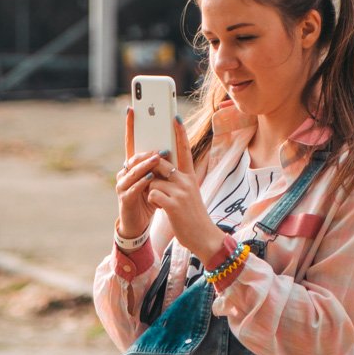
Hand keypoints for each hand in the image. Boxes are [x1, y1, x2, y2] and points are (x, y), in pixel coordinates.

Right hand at [115, 108, 161, 238]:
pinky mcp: (125, 199)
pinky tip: (151, 178)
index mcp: (133, 166)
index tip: (132, 109)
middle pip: (134, 156)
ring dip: (146, 164)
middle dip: (147, 150)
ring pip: (133, 171)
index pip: (131, 142)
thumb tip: (171, 146)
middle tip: (162, 146)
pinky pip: (133, 188)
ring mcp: (123, 186)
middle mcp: (125, 172)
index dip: (131, 126)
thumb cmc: (149, 199)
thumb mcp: (157, 180)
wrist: (139, 224)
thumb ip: (160, 166)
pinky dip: (142, 183)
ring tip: (158, 159)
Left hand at [145, 117, 224, 266]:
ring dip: (151, 191)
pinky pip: (152, 193)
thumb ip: (176, 180)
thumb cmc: (191, 215)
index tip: (174, 117)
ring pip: (152, 180)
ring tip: (162, 203)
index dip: (179, 133)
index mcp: (189, 176)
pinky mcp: (173, 204)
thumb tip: (159, 167)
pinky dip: (152, 201)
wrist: (204, 237)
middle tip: (149, 181)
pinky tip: (162, 209)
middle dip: (149, 170)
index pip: (184, 149)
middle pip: (160, 163)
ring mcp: (180, 192)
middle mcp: (186, 180)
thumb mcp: (187, 193)